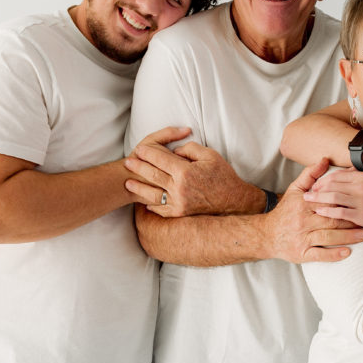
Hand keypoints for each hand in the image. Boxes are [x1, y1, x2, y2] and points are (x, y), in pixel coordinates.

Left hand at [125, 129, 259, 216]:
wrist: (233, 201)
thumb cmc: (223, 176)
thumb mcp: (210, 155)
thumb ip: (190, 149)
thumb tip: (175, 151)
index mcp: (185, 172)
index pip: (160, 160)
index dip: (148, 153)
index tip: (139, 149)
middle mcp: (179, 188)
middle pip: (153, 175)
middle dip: (138, 167)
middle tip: (128, 162)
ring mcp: (178, 203)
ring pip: (152, 194)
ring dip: (139, 187)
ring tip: (128, 182)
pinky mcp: (180, 213)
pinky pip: (161, 209)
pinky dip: (152, 205)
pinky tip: (145, 201)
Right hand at [264, 159, 362, 262]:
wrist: (266, 235)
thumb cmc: (285, 211)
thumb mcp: (295, 190)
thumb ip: (310, 174)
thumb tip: (325, 159)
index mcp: (303, 204)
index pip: (327, 201)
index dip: (344, 201)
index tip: (360, 200)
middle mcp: (302, 221)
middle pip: (331, 219)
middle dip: (350, 220)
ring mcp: (302, 239)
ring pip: (328, 237)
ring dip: (347, 237)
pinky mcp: (301, 254)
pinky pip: (319, 255)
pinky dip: (333, 255)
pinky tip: (347, 253)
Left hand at [303, 168, 362, 234]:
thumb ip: (358, 176)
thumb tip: (345, 169)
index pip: (337, 175)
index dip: (323, 180)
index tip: (315, 185)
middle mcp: (362, 186)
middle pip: (332, 185)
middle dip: (317, 189)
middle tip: (307, 193)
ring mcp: (362, 201)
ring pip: (333, 197)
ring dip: (318, 198)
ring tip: (308, 201)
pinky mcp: (362, 215)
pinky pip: (339, 212)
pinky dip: (327, 211)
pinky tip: (319, 211)